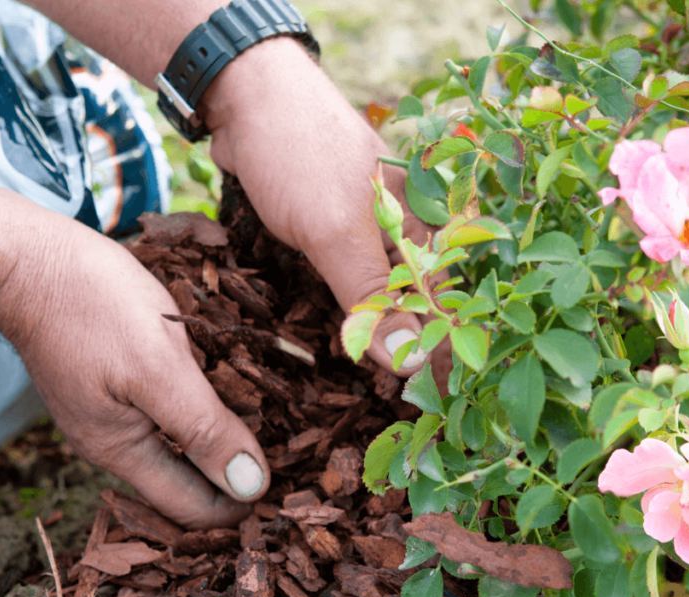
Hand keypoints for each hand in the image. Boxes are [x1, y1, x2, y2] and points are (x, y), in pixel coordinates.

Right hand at [0, 215, 268, 528]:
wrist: (24, 257)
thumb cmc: (93, 305)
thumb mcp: (161, 367)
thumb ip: (204, 430)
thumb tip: (250, 487)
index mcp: (123, 451)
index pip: (193, 510)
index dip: (240, 506)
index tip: (286, 484)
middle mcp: (112, 444)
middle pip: (184, 485)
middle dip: (232, 479)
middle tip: (287, 454)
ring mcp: (107, 414)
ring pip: (175, 451)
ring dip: (216, 446)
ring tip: (266, 425)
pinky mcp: (108, 385)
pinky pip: (162, 417)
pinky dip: (196, 416)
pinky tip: (223, 393)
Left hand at [201, 38, 447, 378]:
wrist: (243, 97)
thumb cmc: (299, 155)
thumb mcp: (337, 233)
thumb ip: (373, 298)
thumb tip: (410, 363)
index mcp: (423, 226)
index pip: (445, 303)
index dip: (442, 352)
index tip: (438, 404)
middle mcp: (403, 230)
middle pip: (416, 304)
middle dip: (410, 352)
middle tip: (403, 408)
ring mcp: (366, 230)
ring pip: (380, 296)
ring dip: (376, 336)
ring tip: (374, 386)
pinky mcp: (332, 232)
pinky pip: (347, 282)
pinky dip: (346, 312)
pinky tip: (342, 341)